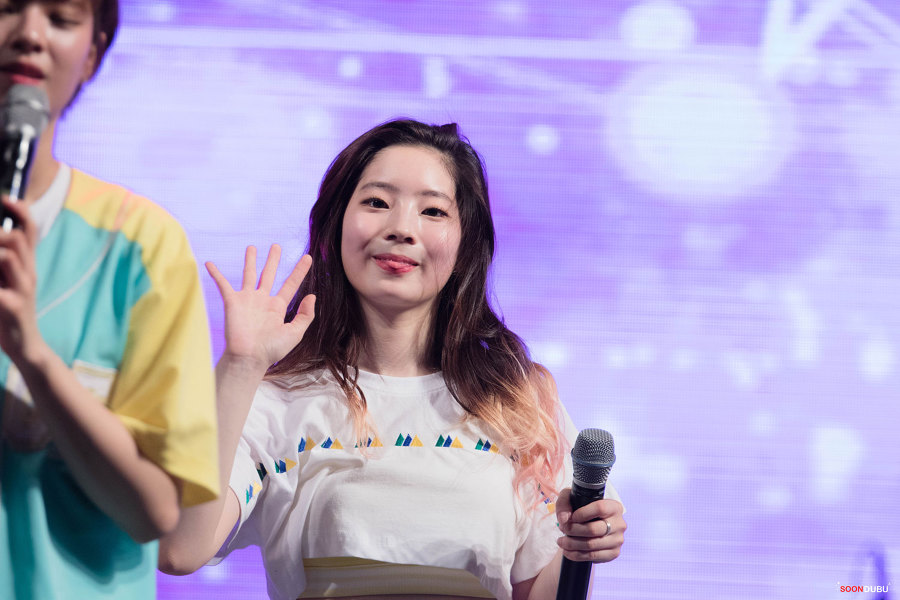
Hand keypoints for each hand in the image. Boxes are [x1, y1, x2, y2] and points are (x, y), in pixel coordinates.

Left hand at [0, 196, 43, 364]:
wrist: (24, 345)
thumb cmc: (9, 310)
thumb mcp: (8, 281)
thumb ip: (4, 262)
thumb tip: (1, 239)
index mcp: (26, 264)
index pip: (29, 229)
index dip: (19, 210)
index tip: (5, 199)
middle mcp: (28, 273)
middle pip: (16, 238)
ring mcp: (23, 289)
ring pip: (9, 257)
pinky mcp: (14, 307)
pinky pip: (0, 291)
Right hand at [206, 245, 315, 370]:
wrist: (250, 357)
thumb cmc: (272, 349)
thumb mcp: (295, 332)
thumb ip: (305, 315)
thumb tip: (312, 295)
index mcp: (278, 307)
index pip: (291, 284)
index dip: (300, 270)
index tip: (308, 257)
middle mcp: (262, 300)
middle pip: (269, 274)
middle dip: (273, 260)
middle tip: (276, 245)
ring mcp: (247, 300)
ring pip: (249, 274)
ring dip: (250, 260)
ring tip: (252, 247)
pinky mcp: (232, 302)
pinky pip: (223, 284)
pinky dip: (216, 273)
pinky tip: (209, 263)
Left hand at [555, 490, 625, 562]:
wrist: (591, 525)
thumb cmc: (582, 509)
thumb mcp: (572, 499)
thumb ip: (564, 504)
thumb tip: (564, 519)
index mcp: (614, 507)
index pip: (599, 508)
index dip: (582, 514)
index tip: (571, 517)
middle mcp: (619, 523)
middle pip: (593, 529)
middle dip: (573, 530)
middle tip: (562, 529)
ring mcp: (618, 540)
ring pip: (591, 545)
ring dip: (572, 544)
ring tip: (561, 541)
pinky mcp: (613, 553)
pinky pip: (593, 557)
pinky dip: (577, 555)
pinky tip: (568, 551)